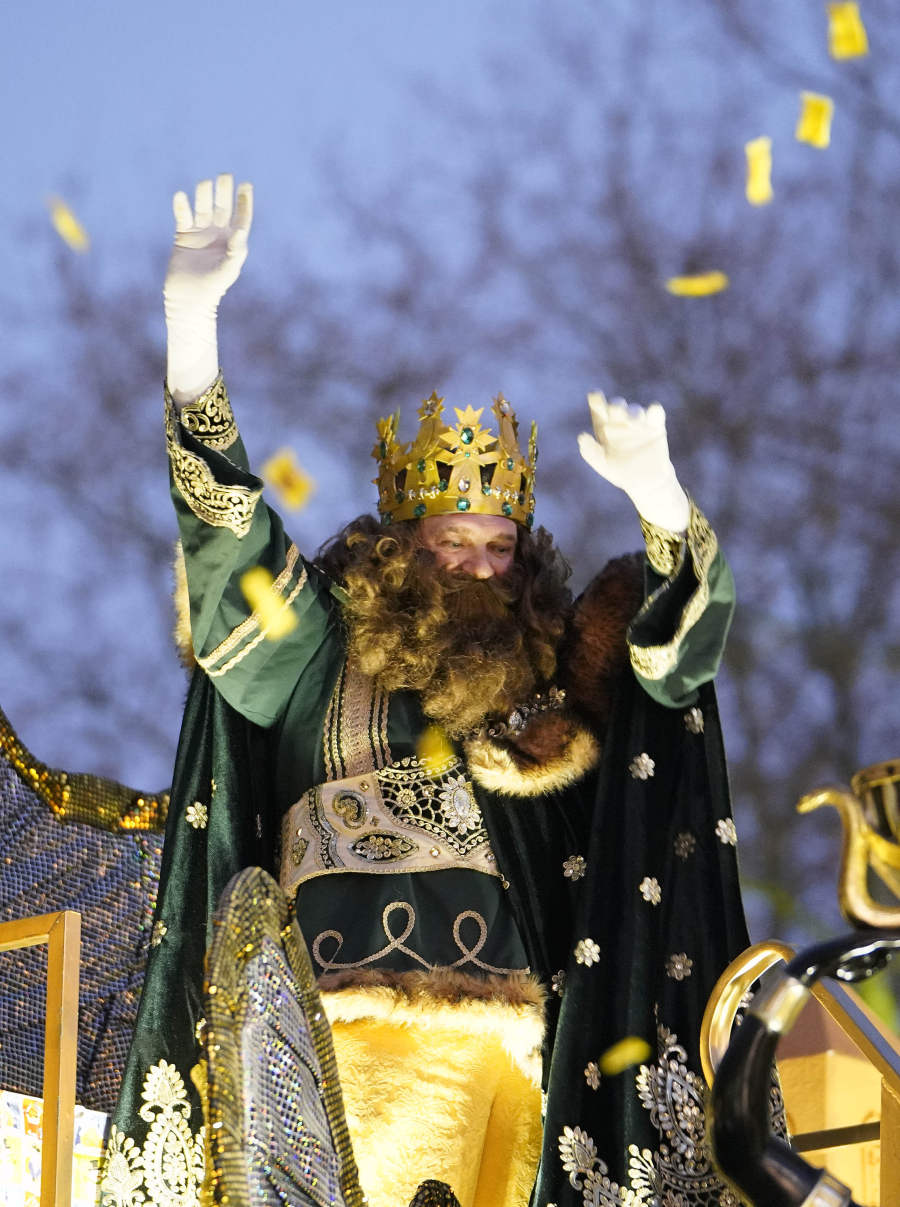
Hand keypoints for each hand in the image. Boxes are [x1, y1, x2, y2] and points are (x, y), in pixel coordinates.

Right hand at [165, 174, 252, 404]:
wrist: (189, 300)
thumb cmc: (213, 288)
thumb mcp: (228, 269)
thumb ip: (236, 250)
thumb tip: (241, 230)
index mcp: (232, 241)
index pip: (240, 216)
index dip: (244, 202)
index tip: (246, 186)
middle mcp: (217, 233)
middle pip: (221, 206)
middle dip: (224, 191)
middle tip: (225, 176)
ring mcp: (200, 233)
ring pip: (202, 207)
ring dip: (203, 194)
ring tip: (204, 183)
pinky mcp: (182, 236)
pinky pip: (182, 216)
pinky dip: (181, 206)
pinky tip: (180, 196)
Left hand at [577, 391, 689, 530]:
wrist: (646, 482)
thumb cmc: (621, 472)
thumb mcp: (603, 465)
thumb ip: (591, 453)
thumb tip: (581, 437)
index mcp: (604, 427)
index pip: (599, 411)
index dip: (596, 401)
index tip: (594, 396)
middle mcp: (620, 421)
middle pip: (617, 408)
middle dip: (616, 407)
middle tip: (616, 409)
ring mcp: (638, 422)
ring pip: (635, 411)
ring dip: (633, 413)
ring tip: (632, 420)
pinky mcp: (656, 426)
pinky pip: (656, 413)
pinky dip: (654, 411)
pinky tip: (653, 412)